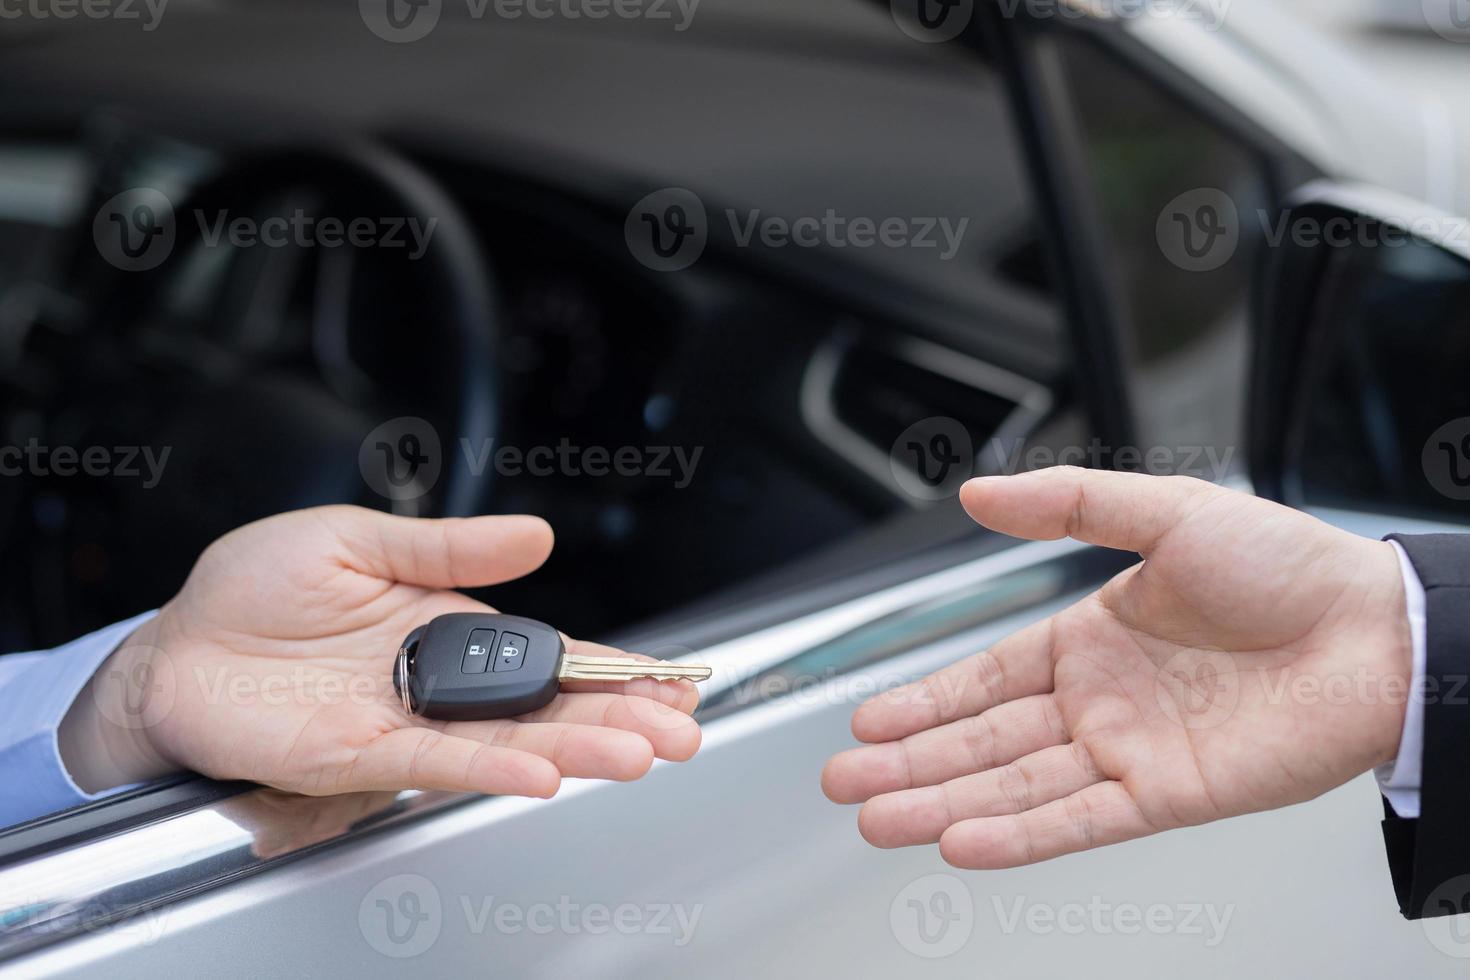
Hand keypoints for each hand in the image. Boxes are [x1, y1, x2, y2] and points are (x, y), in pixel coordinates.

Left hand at [60, 507, 700, 798]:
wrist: (177, 644)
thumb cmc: (255, 591)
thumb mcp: (359, 538)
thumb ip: (448, 544)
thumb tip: (536, 535)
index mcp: (448, 630)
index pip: (548, 654)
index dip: (613, 668)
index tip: (671, 680)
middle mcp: (438, 685)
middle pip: (545, 708)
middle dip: (620, 719)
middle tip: (680, 731)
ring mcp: (405, 724)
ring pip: (507, 744)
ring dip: (576, 751)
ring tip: (638, 754)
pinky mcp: (358, 756)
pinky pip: (435, 764)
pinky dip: (491, 770)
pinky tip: (542, 773)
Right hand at [822, 467, 1410, 867]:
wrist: (1380, 630)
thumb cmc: (1290, 565)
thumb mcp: (1166, 511)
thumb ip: (1068, 505)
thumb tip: (978, 492)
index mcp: (1092, 638)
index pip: (984, 678)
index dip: (922, 700)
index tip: (865, 720)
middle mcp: (1101, 702)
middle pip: (984, 741)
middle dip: (909, 763)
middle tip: (845, 784)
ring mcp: (1130, 752)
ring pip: (1016, 786)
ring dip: (943, 804)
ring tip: (878, 821)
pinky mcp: (1170, 796)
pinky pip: (1081, 820)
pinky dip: (1020, 835)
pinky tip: (962, 843)